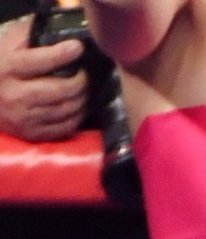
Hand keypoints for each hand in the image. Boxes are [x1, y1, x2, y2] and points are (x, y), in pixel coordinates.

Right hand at [0, 17, 86, 141]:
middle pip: (57, 90)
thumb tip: (56, 26)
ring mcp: (25, 118)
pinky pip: (64, 128)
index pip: (37, 61)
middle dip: (79, 82)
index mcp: (7, 69)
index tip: (78, 48)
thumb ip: (28, 34)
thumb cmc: (1, 68)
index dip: (60, 54)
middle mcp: (15, 96)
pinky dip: (77, 116)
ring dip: (82, 99)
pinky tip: (79, 106)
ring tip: (84, 88)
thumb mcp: (7, 46)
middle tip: (86, 74)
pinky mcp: (33, 134)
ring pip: (65, 110)